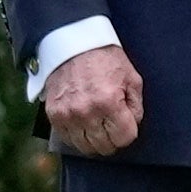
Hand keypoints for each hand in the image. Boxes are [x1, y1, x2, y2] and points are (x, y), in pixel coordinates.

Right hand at [42, 40, 145, 157]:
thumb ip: (136, 106)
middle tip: (112, 125)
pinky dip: (77, 136)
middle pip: (105, 147)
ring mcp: (68, 115)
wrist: (73, 44)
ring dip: (94, 140)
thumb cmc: (104, 59)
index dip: (129, 133)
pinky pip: (68, 139)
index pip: (124, 138)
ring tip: (97, 125)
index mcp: (109, 102)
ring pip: (86, 148)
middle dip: (113, 139)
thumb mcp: (132, 78)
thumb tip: (133, 125)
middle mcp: (87, 112)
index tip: (126, 124)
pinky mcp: (54, 115)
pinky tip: (83, 123)